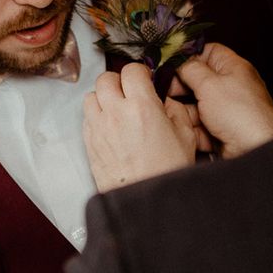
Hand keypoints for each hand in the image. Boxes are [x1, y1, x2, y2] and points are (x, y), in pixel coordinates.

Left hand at [83, 63, 196, 192]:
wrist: (146, 202)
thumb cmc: (166, 172)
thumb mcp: (186, 136)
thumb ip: (176, 111)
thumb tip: (165, 101)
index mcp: (142, 106)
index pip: (131, 70)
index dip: (140, 73)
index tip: (145, 80)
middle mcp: (116, 112)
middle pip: (106, 78)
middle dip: (118, 81)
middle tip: (130, 92)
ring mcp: (98, 127)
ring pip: (91, 95)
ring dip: (103, 98)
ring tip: (117, 109)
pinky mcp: (89, 142)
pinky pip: (86, 117)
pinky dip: (96, 116)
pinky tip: (110, 127)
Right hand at [174, 43, 272, 158]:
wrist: (255, 150)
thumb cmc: (243, 116)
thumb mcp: (209, 84)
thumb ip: (190, 69)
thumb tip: (179, 62)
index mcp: (233, 68)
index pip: (208, 52)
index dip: (189, 56)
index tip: (171, 62)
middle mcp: (231, 87)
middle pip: (199, 79)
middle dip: (181, 84)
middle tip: (166, 88)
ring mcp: (226, 110)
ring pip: (196, 104)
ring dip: (182, 108)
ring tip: (169, 109)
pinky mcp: (222, 130)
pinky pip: (200, 125)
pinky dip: (189, 127)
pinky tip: (180, 127)